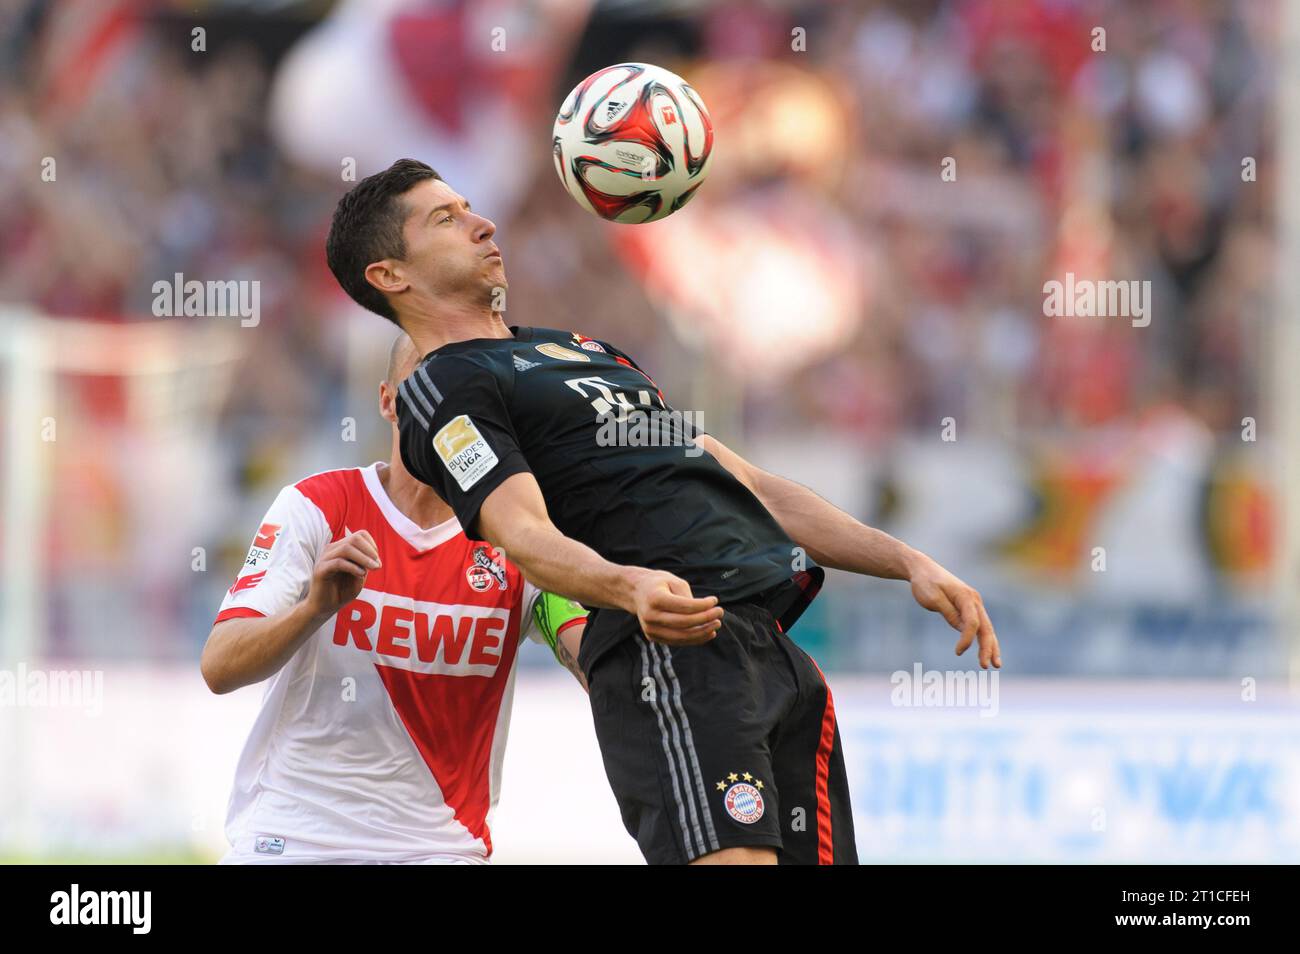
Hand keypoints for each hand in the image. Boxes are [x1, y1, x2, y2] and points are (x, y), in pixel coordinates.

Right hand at [304, 529, 381, 619]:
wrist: (324, 607)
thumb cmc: (342, 591)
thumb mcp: (359, 576)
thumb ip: (365, 564)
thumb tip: (374, 556)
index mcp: (341, 548)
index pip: (360, 535)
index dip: (372, 546)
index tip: (377, 561)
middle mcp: (332, 549)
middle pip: (354, 539)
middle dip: (370, 551)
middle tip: (377, 565)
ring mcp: (325, 558)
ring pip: (347, 548)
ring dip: (364, 558)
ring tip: (373, 568)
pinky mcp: (320, 569)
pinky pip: (338, 562)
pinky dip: (353, 567)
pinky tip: (361, 574)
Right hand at [628, 569, 723, 645]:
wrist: (636, 592)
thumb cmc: (659, 584)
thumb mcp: (673, 581)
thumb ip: (688, 596)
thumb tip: (704, 613)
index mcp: (654, 598)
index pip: (684, 606)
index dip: (703, 605)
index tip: (715, 600)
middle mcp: (650, 616)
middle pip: (684, 623)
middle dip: (705, 619)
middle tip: (720, 612)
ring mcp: (650, 629)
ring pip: (682, 636)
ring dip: (702, 632)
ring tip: (716, 624)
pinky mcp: (653, 637)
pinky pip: (678, 641)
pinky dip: (694, 639)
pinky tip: (708, 632)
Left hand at [905, 551, 1000, 668]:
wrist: (922, 569)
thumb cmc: (925, 583)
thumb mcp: (933, 599)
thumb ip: (949, 613)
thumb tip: (963, 629)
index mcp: (966, 596)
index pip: (972, 622)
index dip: (967, 639)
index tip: (957, 652)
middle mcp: (974, 600)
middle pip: (985, 627)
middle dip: (988, 648)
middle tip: (987, 666)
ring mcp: (974, 604)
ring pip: (987, 628)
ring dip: (991, 646)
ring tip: (995, 664)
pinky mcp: (969, 608)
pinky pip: (980, 626)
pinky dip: (984, 639)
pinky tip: (988, 652)